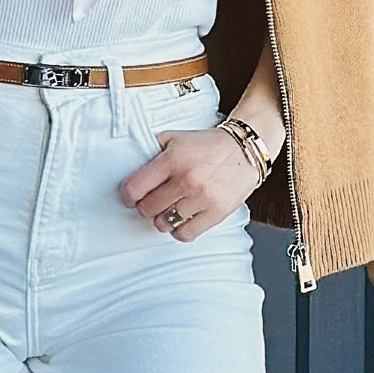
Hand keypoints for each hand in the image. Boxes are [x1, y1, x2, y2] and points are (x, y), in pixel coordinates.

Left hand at [119, 124, 272, 241]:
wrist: (245, 149)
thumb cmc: (208, 146)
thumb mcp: (176, 138)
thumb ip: (152, 150)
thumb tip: (130, 166)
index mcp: (173, 159)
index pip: (135, 188)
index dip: (128, 195)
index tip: (131, 197)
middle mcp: (187, 180)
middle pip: (147, 209)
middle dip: (146, 206)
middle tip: (152, 201)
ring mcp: (202, 198)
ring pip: (164, 224)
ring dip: (162, 219)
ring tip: (169, 209)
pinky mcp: (216, 212)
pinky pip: (185, 234)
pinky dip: (180, 230)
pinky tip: (182, 219)